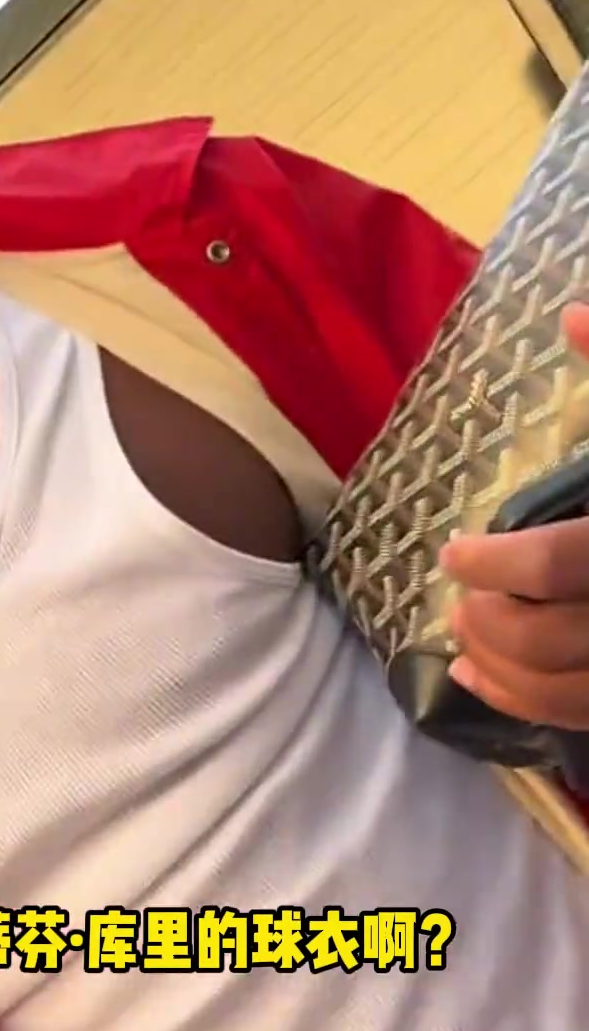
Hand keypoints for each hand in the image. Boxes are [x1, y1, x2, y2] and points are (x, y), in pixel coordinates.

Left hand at [440, 303, 588, 729]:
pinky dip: (526, 705)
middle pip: (555, 635)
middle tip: (460, 598)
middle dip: (492, 621)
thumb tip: (571, 316)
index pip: (564, 561)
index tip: (455, 553)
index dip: (498, 563)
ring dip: (500, 669)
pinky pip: (585, 714)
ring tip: (464, 637)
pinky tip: (481, 681)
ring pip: (568, 688)